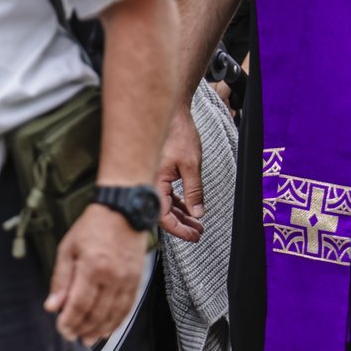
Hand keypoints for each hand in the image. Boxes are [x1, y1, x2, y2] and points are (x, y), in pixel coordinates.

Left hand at [44, 202, 149, 344]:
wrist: (123, 211)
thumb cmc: (93, 226)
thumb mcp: (68, 248)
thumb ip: (60, 280)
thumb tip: (52, 305)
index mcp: (92, 267)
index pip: (79, 305)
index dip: (69, 321)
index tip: (61, 329)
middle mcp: (112, 276)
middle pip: (96, 313)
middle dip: (82, 329)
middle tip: (72, 336)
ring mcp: (127, 279)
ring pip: (113, 314)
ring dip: (99, 330)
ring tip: (88, 338)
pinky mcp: (137, 279)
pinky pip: (127, 307)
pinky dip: (117, 321)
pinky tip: (108, 328)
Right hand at [156, 104, 203, 241]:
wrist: (174, 114)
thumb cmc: (179, 135)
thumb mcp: (191, 165)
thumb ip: (194, 190)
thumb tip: (197, 212)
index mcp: (155, 181)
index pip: (163, 216)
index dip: (179, 229)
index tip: (193, 235)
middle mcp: (152, 182)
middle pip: (164, 214)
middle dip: (182, 226)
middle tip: (198, 233)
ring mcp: (156, 179)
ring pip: (166, 205)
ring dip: (181, 216)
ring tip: (197, 225)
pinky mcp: (161, 174)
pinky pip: (168, 195)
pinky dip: (179, 204)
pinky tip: (190, 210)